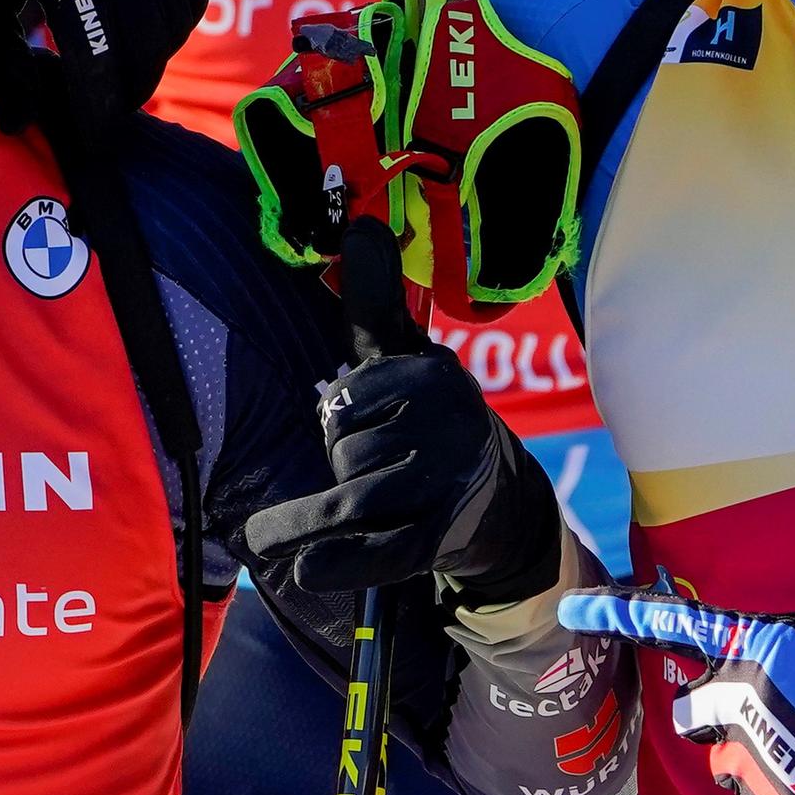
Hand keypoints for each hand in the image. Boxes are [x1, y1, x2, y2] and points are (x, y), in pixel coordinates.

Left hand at [0, 0, 206, 140]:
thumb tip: (21, 126)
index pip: (96, 53)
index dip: (99, 110)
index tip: (94, 146)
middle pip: (144, 46)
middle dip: (126, 95)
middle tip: (101, 120)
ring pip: (172, 25)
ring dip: (149, 63)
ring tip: (113, 79)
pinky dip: (173, 27)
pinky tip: (139, 39)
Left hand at [240, 220, 557, 602]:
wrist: (498, 503)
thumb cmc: (430, 419)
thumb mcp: (407, 357)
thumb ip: (376, 300)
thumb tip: (360, 226)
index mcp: (436, 375)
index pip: (345, 401)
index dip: (343, 418)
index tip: (369, 421)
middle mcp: (449, 425)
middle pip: (344, 449)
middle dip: (343, 463)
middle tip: (379, 466)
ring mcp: (448, 483)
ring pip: (351, 496)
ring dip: (322, 515)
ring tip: (296, 527)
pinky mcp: (443, 537)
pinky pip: (380, 551)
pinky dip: (340, 561)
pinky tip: (305, 567)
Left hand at [559, 591, 794, 794]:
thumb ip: (778, 648)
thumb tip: (753, 660)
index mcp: (758, 649)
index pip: (675, 626)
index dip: (618, 615)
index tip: (572, 611)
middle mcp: (744, 701)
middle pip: (690, 716)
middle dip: (719, 720)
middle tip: (773, 723)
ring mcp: (760, 760)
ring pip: (719, 769)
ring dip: (748, 765)